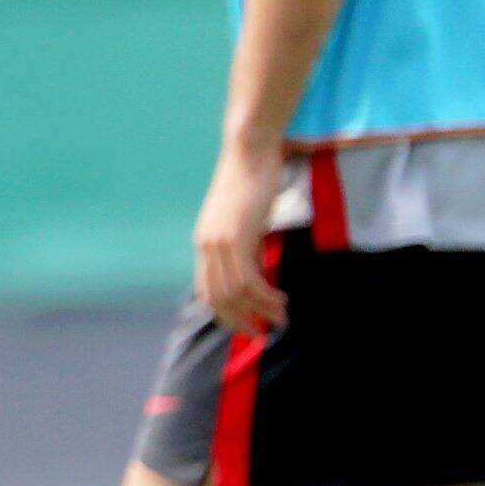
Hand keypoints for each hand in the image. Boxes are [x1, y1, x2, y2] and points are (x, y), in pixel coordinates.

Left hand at [194, 146, 290, 335]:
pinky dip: (264, 296)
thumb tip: (257, 268)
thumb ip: (245, 244)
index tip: (245, 325)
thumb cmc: (253, 181)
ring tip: (279, 319)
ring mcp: (218, 242)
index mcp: (205, 243)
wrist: (250, 153)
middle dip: (239, 320)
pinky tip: (280, 300)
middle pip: (217, 298)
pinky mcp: (235, 238)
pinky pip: (248, 280)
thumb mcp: (244, 220)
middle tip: (261, 332)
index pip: (207, 290)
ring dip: (258, 311)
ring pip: (234, 293)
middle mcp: (206, 246)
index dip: (225, 313)